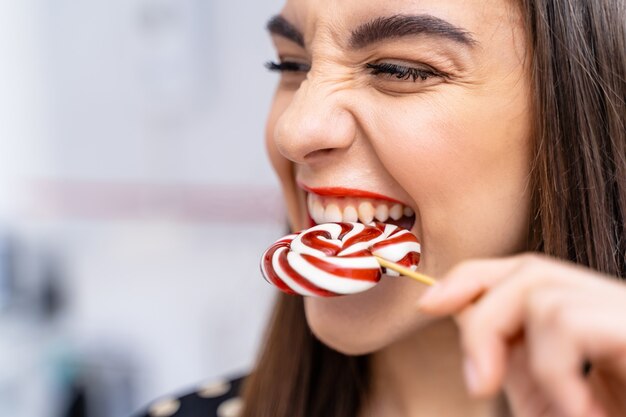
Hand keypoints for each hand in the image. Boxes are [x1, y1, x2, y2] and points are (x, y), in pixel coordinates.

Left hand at [418, 254, 625, 416]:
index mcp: (597, 319)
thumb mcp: (558, 400)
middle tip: (479, 385)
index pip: (529, 272)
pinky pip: (567, 323)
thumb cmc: (608, 411)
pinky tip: (586, 411)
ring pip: (542, 295)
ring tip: (565, 411)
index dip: (473, 278)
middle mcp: (618, 308)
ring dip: (530, 361)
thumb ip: (521, 364)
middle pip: (531, 270)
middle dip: (483, 318)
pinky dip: (555, 372)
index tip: (428, 305)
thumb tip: (469, 323)